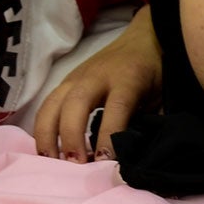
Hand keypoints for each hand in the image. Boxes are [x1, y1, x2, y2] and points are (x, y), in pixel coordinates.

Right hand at [34, 6, 161, 160]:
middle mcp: (97, 75)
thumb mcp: (161, 96)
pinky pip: (47, 105)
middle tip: (75, 165)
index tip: (104, 162)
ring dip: (48, 134)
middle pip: (76, 104)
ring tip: (51, 161)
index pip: (116, 107)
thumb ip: (150, 123)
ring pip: (53, 104)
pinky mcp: (65, 81)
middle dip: (72, 136)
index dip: (109, 136)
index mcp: (128, 78)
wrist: (143, 37)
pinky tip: (45, 150)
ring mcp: (77, 77)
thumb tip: (136, 158)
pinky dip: (42, 128)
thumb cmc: (153, 72)